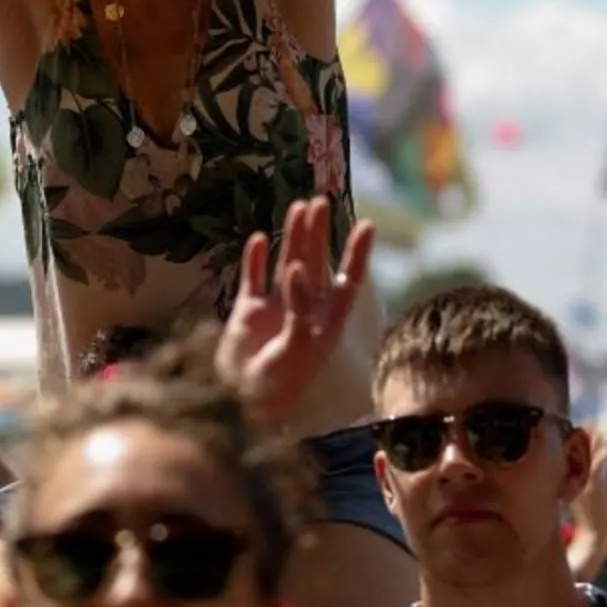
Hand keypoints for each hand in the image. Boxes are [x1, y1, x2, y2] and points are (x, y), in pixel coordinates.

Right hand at [217, 198, 372, 426]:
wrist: (239, 405)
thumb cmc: (278, 384)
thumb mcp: (297, 347)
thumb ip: (299, 306)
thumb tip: (296, 268)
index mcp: (325, 323)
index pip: (346, 281)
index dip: (357, 254)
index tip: (367, 225)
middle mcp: (303, 311)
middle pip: (316, 265)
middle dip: (320, 235)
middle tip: (323, 201)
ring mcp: (275, 310)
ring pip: (286, 264)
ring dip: (292, 238)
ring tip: (298, 207)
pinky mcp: (248, 312)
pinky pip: (253, 279)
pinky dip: (255, 260)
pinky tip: (259, 238)